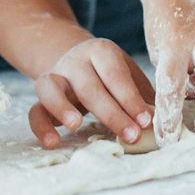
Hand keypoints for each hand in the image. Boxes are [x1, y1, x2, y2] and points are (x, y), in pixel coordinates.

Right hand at [28, 37, 155, 149]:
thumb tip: (160, 123)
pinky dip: (41, 126)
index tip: (146, 121)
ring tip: (76, 126)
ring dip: (63, 107)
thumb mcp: (129, 76)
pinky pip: (34, 109)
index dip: (131, 99)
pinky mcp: (40, 95)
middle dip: (112, 113)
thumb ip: (142, 97)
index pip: (116, 74)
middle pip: (89, 86)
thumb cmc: (111, 74)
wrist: (75, 59)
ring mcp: (54, 76)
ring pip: (52, 88)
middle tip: (131, 136)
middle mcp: (75, 61)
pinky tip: (52, 143)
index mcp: (101, 51)